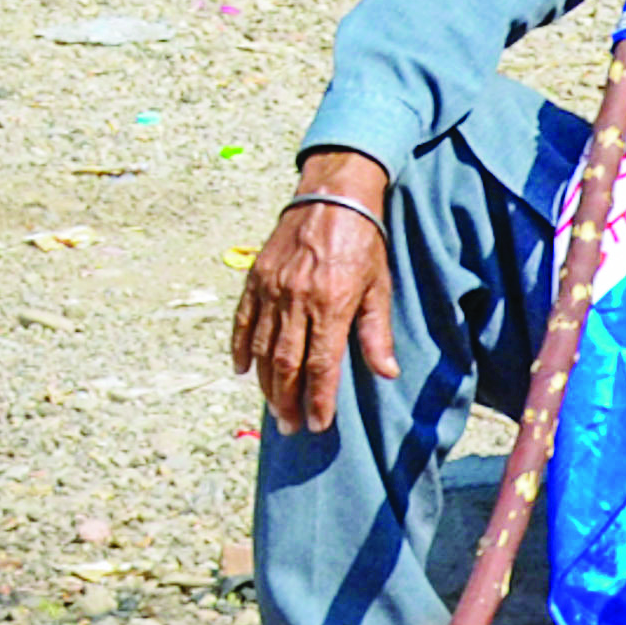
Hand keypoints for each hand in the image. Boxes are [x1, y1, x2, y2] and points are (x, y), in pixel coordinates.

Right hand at [233, 151, 398, 434]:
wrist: (333, 198)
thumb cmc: (365, 242)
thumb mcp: (380, 286)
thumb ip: (377, 333)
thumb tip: (386, 373)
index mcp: (333, 303)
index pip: (322, 364)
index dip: (319, 398)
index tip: (319, 424)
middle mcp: (298, 300)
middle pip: (286, 364)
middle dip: (289, 400)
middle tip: (292, 426)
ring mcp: (272, 290)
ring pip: (260, 349)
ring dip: (265, 384)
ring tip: (275, 408)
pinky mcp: (255, 280)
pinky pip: (242, 322)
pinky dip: (239, 349)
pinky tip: (243, 371)